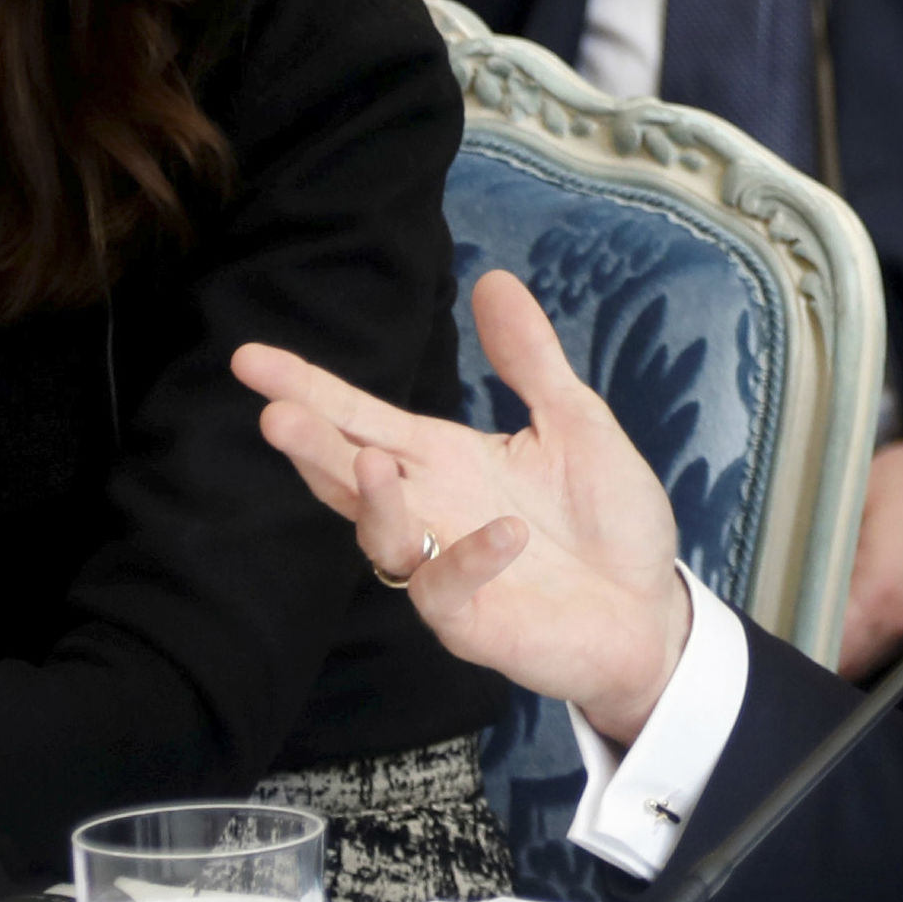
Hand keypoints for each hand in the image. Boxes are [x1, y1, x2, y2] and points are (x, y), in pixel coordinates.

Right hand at [234, 269, 693, 743]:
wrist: (653, 613)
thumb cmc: (607, 520)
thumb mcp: (574, 421)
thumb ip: (529, 358)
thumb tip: (493, 278)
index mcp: (442, 460)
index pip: (360, 418)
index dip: (307, 388)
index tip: (248, 358)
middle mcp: (429, 512)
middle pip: (351, 474)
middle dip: (312, 446)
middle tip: (273, 415)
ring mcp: (445, 570)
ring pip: (383, 536)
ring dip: (372, 503)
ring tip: (367, 464)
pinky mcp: (475, 623)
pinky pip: (450, 591)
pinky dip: (468, 559)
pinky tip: (503, 531)